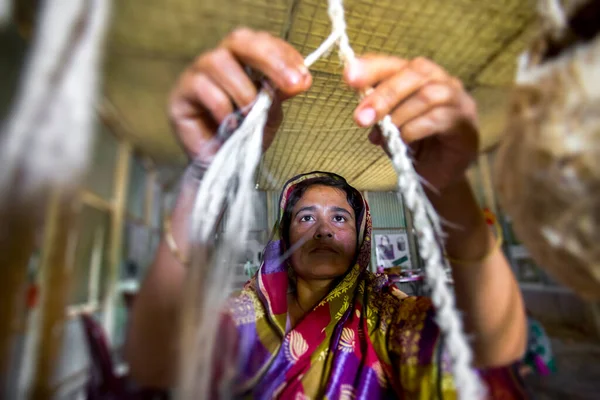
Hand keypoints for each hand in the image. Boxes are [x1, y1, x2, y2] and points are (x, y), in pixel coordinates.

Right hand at [168, 28, 311, 162]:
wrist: (223, 168)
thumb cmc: (244, 137)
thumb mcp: (270, 113)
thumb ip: (280, 93)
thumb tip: (299, 79)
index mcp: (241, 61)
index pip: (260, 42)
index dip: (283, 53)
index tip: (304, 77)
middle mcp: (218, 61)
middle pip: (239, 40)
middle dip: (269, 60)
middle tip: (291, 85)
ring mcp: (196, 74)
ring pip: (220, 63)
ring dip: (244, 91)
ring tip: (250, 116)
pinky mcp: (180, 94)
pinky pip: (204, 89)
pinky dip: (224, 109)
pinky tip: (230, 126)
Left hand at [344, 56, 478, 190]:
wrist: (438, 175)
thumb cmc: (413, 144)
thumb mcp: (387, 125)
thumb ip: (376, 111)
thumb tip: (361, 108)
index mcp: (418, 76)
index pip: (394, 63)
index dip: (371, 67)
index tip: (348, 77)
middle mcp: (441, 81)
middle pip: (415, 72)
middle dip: (384, 94)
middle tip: (361, 117)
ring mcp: (458, 100)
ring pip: (429, 94)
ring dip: (399, 113)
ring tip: (382, 134)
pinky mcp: (466, 124)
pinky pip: (440, 118)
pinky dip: (415, 129)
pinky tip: (402, 141)